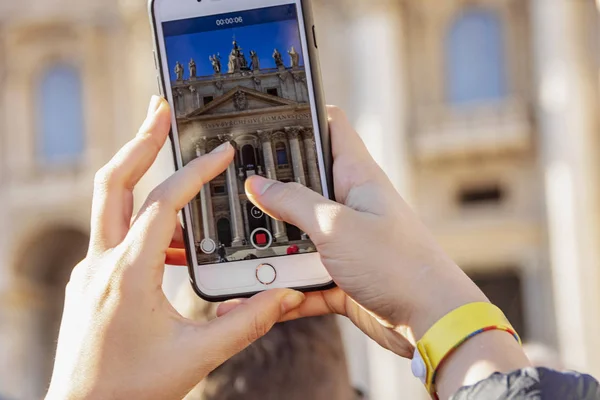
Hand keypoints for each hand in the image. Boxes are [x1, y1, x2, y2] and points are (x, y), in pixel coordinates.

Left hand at [46, 96, 305, 399]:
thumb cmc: (129, 389)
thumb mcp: (197, 355)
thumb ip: (247, 323)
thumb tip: (283, 297)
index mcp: (128, 274)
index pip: (164, 204)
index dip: (196, 173)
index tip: (222, 153)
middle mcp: (103, 263)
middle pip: (114, 182)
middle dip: (140, 141)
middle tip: (161, 110)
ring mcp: (93, 269)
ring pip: (111, 204)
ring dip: (143, 177)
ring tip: (179, 169)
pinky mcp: (95, 279)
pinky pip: (119, 234)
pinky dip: (147, 221)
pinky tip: (178, 240)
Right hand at [218, 107, 488, 358]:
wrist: (431, 321)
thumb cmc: (398, 265)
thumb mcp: (336, 226)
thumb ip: (294, 203)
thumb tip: (259, 184)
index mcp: (357, 177)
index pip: (332, 128)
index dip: (304, 116)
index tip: (269, 119)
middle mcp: (352, 205)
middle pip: (305, 186)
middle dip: (274, 193)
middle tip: (241, 196)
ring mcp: (348, 241)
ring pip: (300, 236)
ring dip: (277, 249)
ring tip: (246, 254)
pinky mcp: (343, 275)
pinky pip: (306, 276)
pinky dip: (288, 287)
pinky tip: (267, 297)